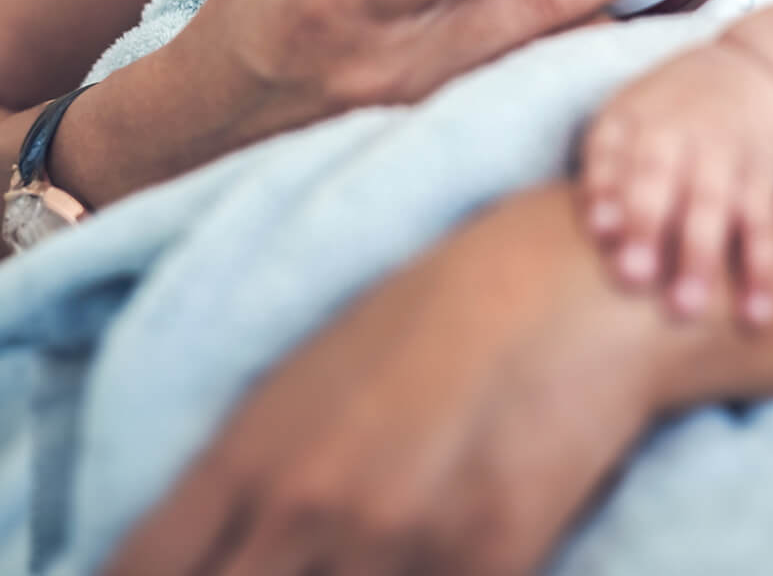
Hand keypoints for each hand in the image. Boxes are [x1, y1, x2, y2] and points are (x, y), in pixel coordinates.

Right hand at [82, 0, 706, 203]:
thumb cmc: (257, 13)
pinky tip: (652, 20)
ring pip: (552, 58)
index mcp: (345, 1)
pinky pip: (542, 86)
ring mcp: (432, 107)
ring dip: (629, 13)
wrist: (218, 129)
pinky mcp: (455, 129)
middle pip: (530, 11)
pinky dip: (598, 51)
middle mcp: (397, 63)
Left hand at [101, 185, 670, 575]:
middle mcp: (306, 507)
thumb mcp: (324, 365)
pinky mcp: (486, 563)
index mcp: (251, 449)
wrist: (580, 277)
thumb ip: (258, 466)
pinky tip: (433, 552)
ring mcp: (396, 544)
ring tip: (372, 544)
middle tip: (291, 559)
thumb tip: (226, 545)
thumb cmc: (453, 301)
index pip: (141, 573)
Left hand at [579, 37, 772, 324]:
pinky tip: (757, 314)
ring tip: (687, 308)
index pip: (609, 151)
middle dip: (646, 225)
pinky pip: (764, 224)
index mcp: (631, 119)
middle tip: (634, 277)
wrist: (753, 72)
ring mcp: (722, 153)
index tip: (599, 231)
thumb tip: (594, 235)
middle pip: (657, 176)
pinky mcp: (763, 175)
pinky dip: (762, 269)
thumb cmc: (669, 115)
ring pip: (712, 204)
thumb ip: (604, 171)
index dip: (603, 190)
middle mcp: (675, 132)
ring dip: (699, 256)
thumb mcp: (629, 118)